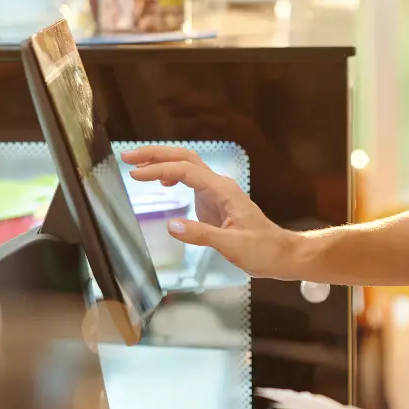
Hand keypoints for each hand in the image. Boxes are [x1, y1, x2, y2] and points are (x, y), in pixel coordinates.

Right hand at [122, 145, 300, 278]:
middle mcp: (218, 185)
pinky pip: (189, 180)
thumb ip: (203, 235)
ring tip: (136, 166)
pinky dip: (172, 175)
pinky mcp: (214, 202)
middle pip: (185, 158)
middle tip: (128, 156)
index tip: (134, 175)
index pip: (185, 170)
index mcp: (222, 190)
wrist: (281, 254)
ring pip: (187, 166)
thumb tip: (172, 225)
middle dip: (156, 154)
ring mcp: (216, 192)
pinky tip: (161, 183)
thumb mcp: (233, 246)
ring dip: (162, 161)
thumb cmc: (262, 250)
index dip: (158, 169)